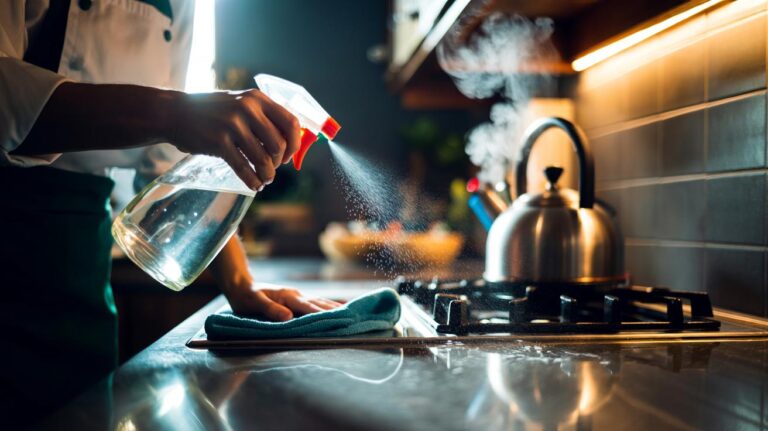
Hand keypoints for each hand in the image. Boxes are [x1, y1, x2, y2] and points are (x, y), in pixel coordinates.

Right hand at [167, 90, 300, 190]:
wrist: (175, 112)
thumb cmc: (213, 111)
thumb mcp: (240, 104)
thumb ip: (263, 118)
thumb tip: (290, 143)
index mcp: (257, 99)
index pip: (291, 123)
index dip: (295, 144)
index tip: (288, 155)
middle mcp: (247, 109)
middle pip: (278, 145)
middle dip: (278, 162)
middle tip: (272, 168)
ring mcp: (232, 125)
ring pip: (263, 159)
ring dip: (267, 175)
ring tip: (264, 179)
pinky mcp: (218, 142)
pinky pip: (243, 168)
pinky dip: (252, 181)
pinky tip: (254, 185)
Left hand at [223, 282, 342, 321]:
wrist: (241, 285)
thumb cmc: (246, 296)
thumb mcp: (254, 303)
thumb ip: (270, 310)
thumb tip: (288, 317)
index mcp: (288, 297)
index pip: (309, 307)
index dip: (323, 314)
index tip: (338, 320)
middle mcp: (296, 295)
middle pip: (319, 304)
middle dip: (334, 311)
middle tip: (351, 318)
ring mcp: (296, 296)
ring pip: (319, 302)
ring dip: (333, 308)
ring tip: (347, 314)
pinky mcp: (295, 299)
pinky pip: (314, 302)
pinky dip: (326, 306)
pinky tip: (333, 309)